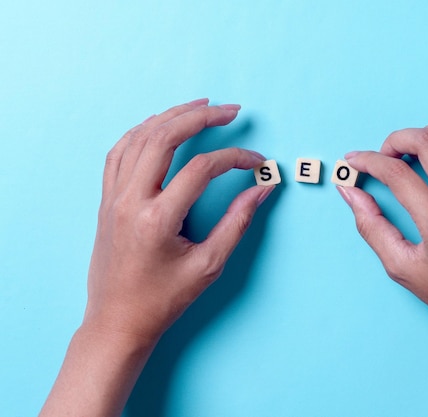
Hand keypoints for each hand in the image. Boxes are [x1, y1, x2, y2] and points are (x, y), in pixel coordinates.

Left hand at [85, 99, 273, 342]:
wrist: (118, 321)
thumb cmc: (163, 300)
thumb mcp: (208, 266)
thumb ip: (237, 222)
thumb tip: (263, 190)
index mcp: (157, 219)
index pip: (202, 169)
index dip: (235, 158)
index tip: (258, 163)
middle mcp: (130, 201)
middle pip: (164, 138)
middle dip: (200, 117)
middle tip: (230, 110)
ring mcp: (112, 198)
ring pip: (138, 138)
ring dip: (170, 116)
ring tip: (200, 106)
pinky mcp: (106, 201)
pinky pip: (119, 152)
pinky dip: (141, 132)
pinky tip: (159, 125)